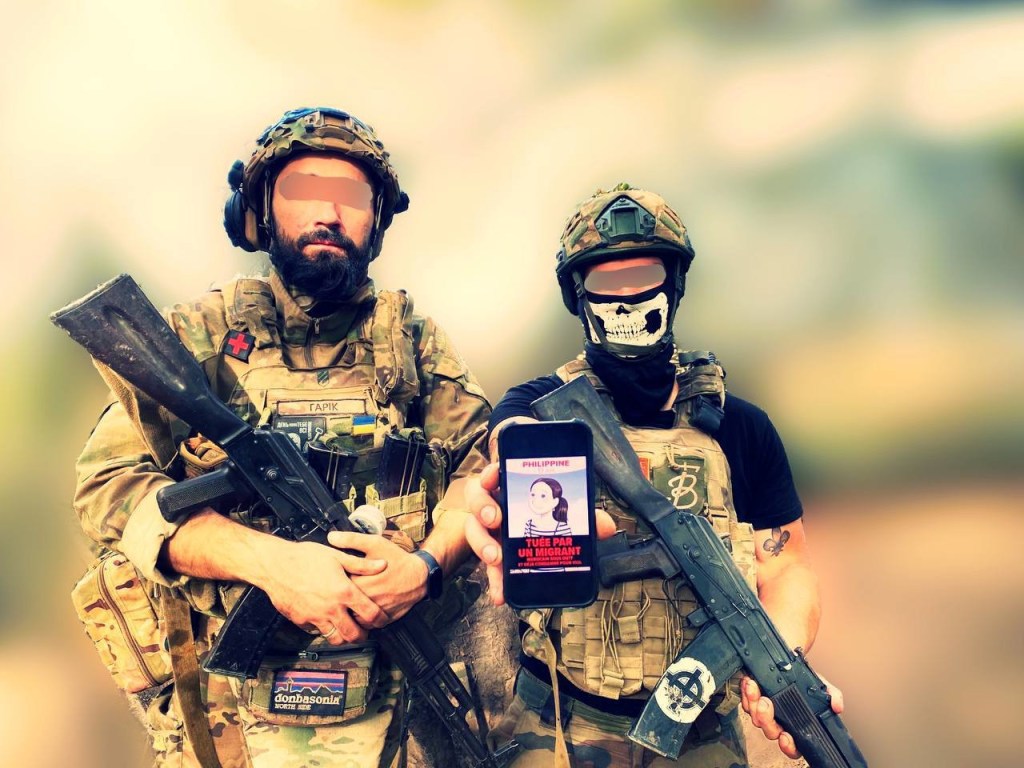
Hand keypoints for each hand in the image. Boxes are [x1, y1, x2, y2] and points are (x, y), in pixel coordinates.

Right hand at [257, 538, 388, 645]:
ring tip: (346, 627)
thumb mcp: (337, 556)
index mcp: (344, 591)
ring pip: (335, 639)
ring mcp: (315, 617)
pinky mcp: (301, 621)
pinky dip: (324, 629)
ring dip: (344, 636)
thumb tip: (383, 564)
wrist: (274, 565)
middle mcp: (331, 608)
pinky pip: (317, 631)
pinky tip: (326, 618)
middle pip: (354, 635)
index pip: (371, 614)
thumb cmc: (305, 557)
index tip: (383, 620)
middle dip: (363, 635)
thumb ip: (362, 564)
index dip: (381, 620)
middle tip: (365, 629)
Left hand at [327, 531, 429, 623]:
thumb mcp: (375, 543)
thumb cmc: (397, 559)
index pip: (335, 587)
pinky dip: (360, 620)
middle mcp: (367, 599)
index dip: (330, 583)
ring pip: (352, 619)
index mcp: (360, 581)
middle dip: (336, 599)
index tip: (328, 579)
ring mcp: (375, 612)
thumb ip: (352, 540)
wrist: (419, 576)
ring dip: (348, 612)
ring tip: (344, 603)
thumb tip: (331, 536)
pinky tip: (358, 611)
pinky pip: (365, 625)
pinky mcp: (383, 620)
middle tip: (332, 593)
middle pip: (342, 605)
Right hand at [464, 462, 616, 604]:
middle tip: (495, 519)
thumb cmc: (551, 522)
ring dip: (481, 543)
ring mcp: (489, 530)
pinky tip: (500, 594)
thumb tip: (607, 527)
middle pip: (476, 497)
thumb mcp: (568, 517)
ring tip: (495, 557)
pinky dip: (494, 581)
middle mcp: (495, 505)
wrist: (543, 550)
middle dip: (482, 507)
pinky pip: (486, 567)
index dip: (490, 472)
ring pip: (473, 529)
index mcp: (511, 489)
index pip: (494, 473)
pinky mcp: (491, 555)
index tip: (493, 477)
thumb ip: (586, 518)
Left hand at [741, 675, 843, 759]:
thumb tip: (837, 706)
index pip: (793, 746)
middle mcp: (779, 723)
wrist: (789, 663)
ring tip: (754, 687)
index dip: (788, 745)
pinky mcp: (751, 701)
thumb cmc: (804, 680)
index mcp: (796, 726)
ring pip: (755, 717)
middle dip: (765, 718)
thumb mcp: (820, 686)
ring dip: (753, 703)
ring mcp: (764, 713)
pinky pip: (745, 703)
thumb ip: (831, 696)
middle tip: (765, 702)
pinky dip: (745, 694)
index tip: (786, 736)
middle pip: (770, 731)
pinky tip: (748, 683)